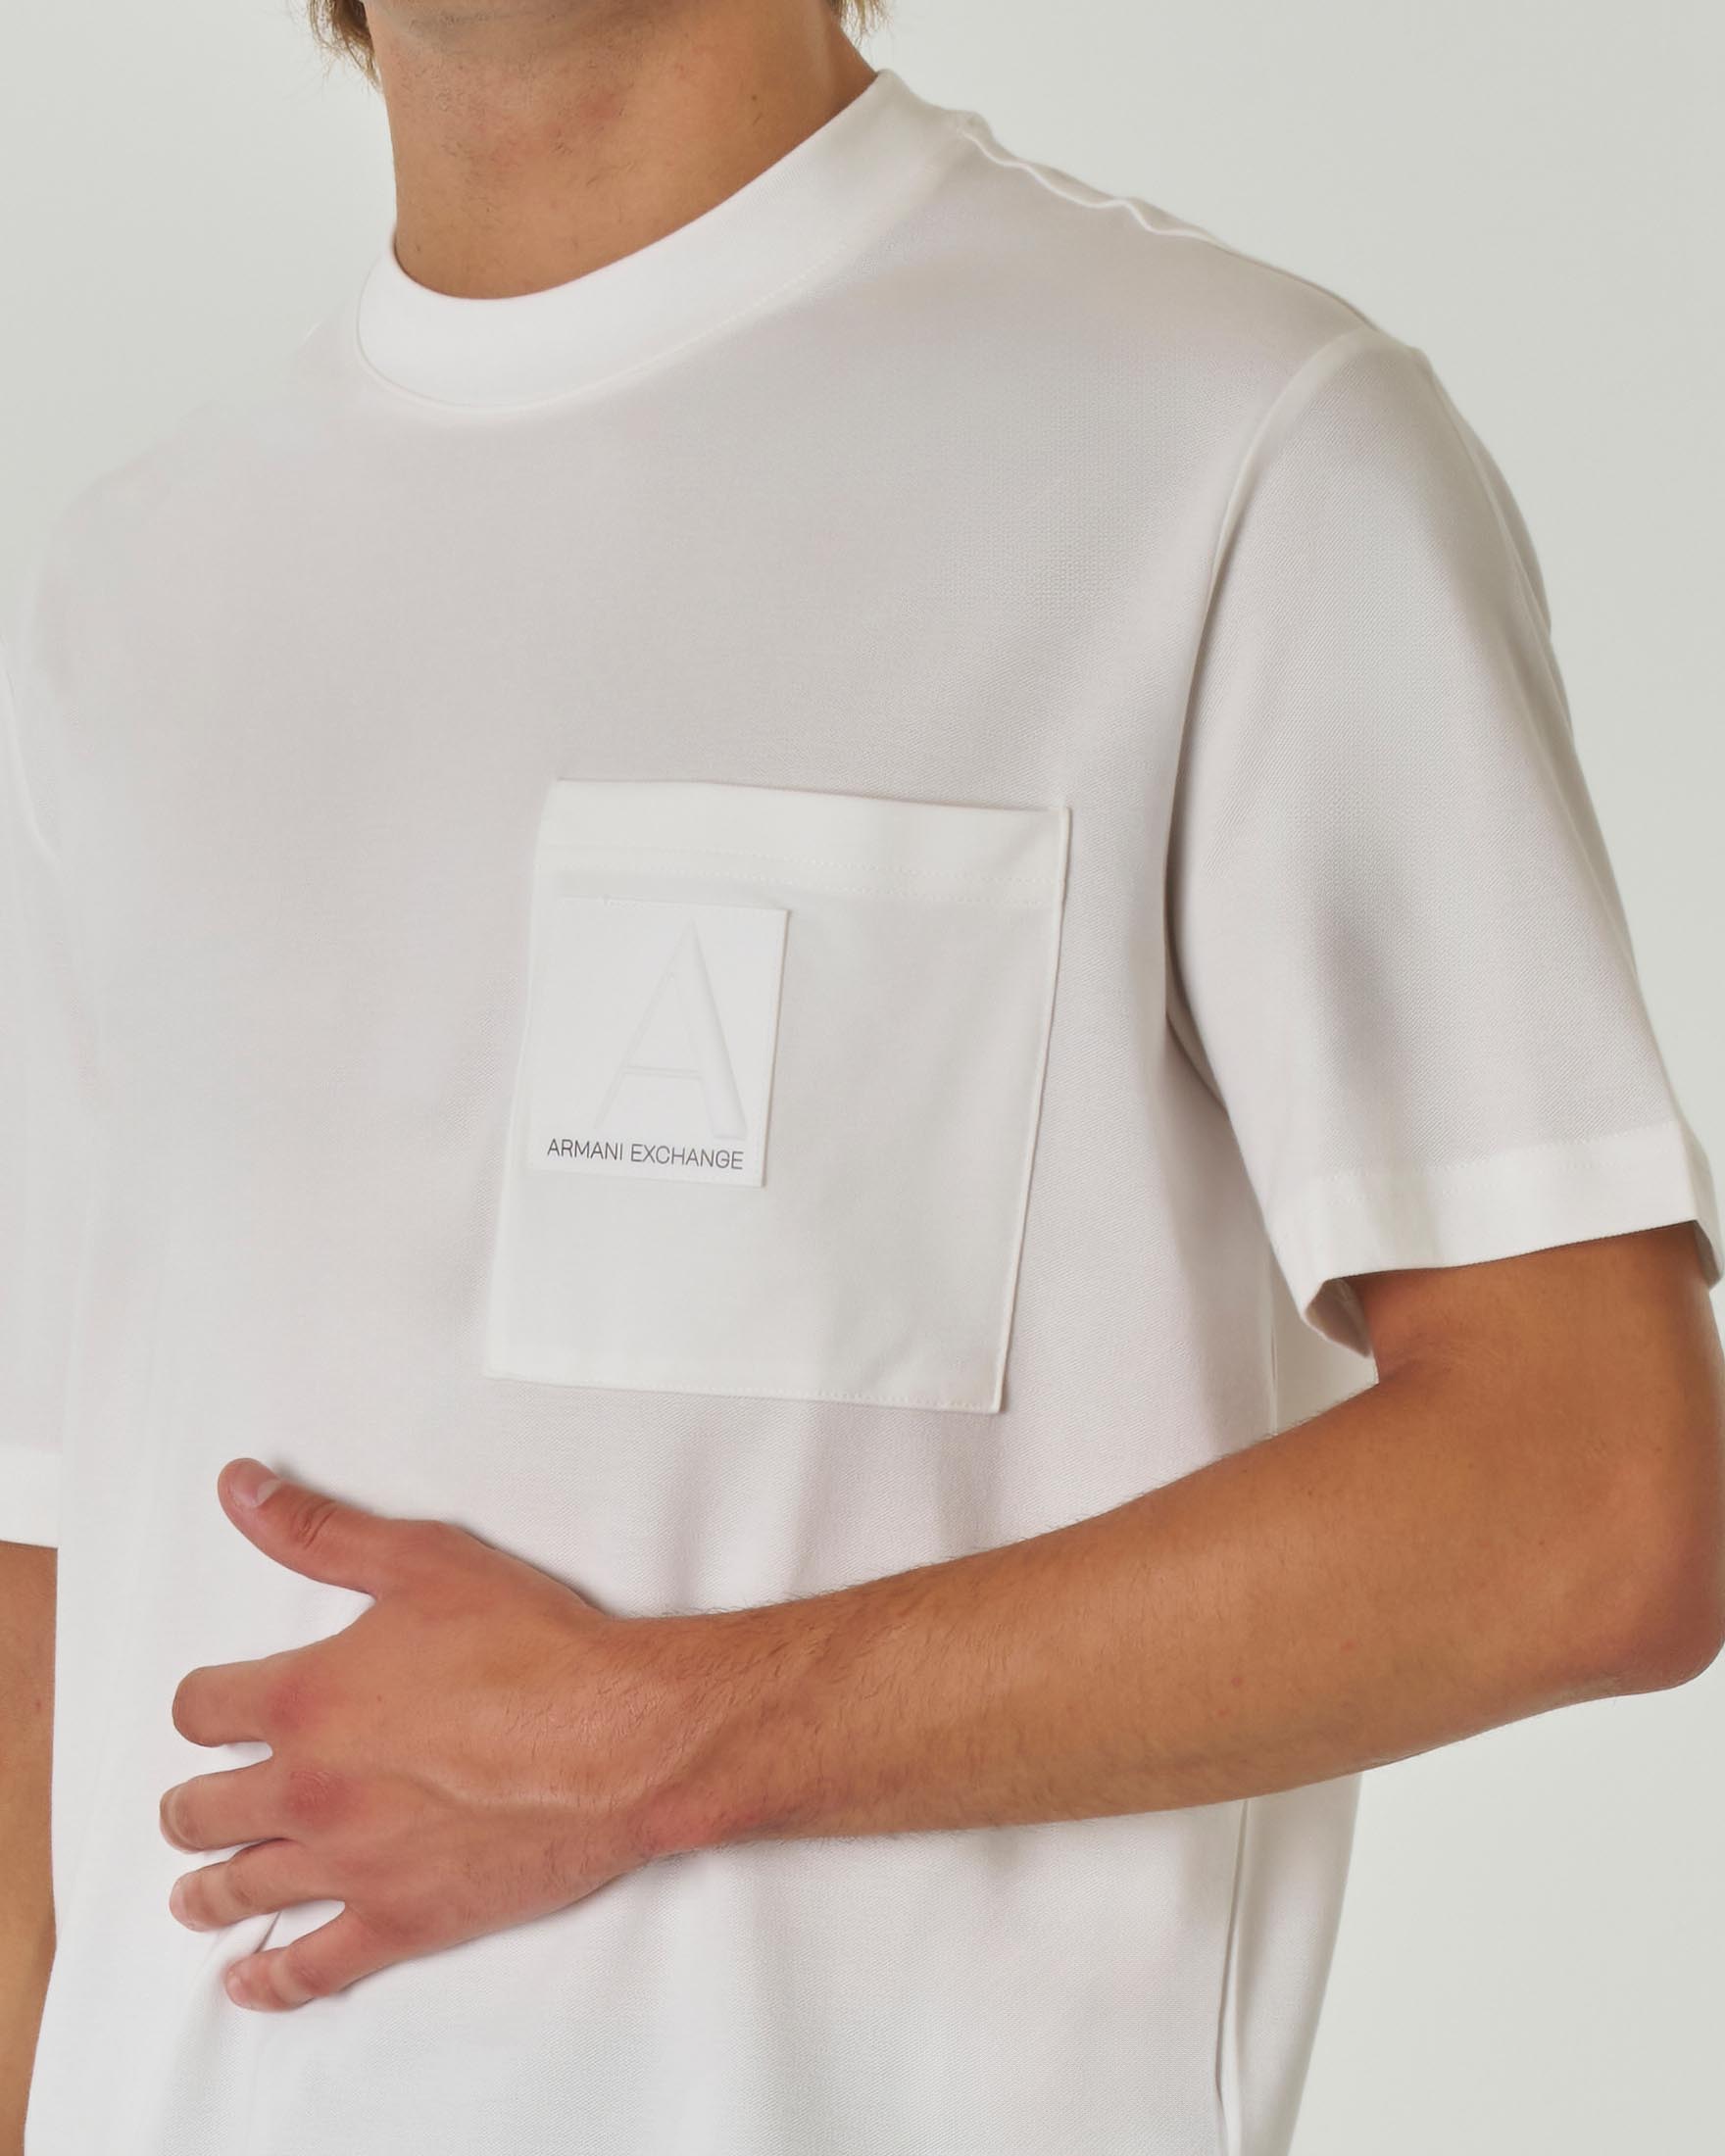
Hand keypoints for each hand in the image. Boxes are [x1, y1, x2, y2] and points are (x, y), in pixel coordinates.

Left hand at [161, 1461, 693, 2010]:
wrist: (619, 1737)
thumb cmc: (534, 1648)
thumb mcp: (422, 1560)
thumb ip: (319, 1530)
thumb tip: (241, 1488)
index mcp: (305, 1701)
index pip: (203, 1710)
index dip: (203, 1707)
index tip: (212, 1713)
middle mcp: (310, 1790)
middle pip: (203, 1811)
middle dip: (193, 1805)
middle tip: (194, 1806)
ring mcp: (351, 1865)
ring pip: (242, 1890)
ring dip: (207, 1891)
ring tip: (197, 1892)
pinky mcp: (401, 1922)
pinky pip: (310, 1968)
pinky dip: (269, 1980)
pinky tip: (251, 1978)